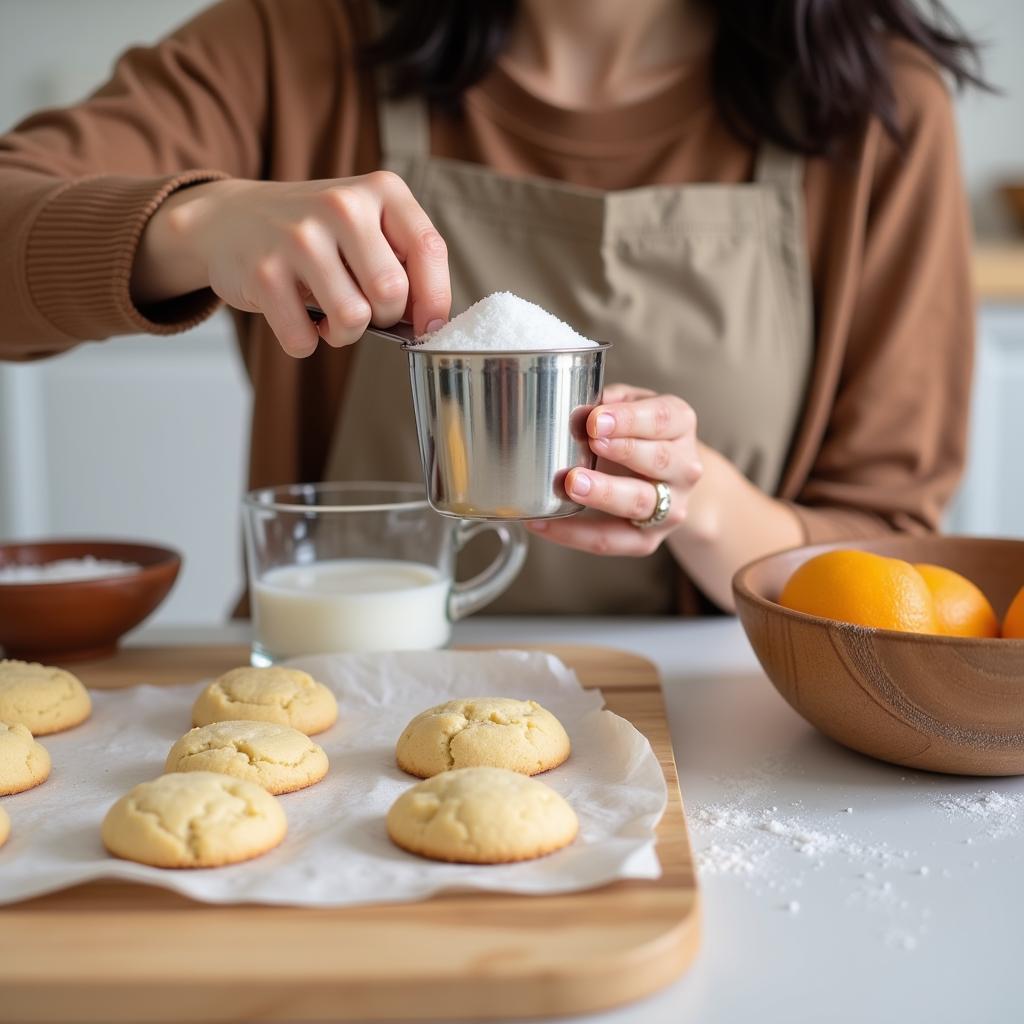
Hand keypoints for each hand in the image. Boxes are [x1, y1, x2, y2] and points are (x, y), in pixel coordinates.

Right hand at [131, 172, 449, 356]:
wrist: (231, 218)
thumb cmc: (317, 234)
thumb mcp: (367, 226)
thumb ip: (404, 262)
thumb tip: (430, 324)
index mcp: (380, 191)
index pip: (429, 251)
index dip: (436, 301)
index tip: (427, 325)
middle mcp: (341, 205)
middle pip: (391, 293)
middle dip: (384, 317)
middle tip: (363, 307)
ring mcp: (299, 237)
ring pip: (352, 319)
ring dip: (345, 335)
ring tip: (331, 316)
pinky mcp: (263, 272)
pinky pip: (304, 339)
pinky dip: (304, 342)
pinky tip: (298, 317)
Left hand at [527, 384, 703, 554]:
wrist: (669, 480)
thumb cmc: (641, 435)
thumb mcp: (632, 406)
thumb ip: (609, 402)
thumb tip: (577, 409)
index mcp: (681, 425)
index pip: (661, 419)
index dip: (629, 419)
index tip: (595, 420)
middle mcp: (684, 468)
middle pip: (657, 460)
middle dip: (622, 452)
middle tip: (589, 444)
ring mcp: (671, 507)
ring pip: (638, 502)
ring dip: (604, 493)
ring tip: (570, 484)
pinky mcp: (647, 540)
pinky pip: (610, 540)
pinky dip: (574, 533)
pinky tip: (544, 523)